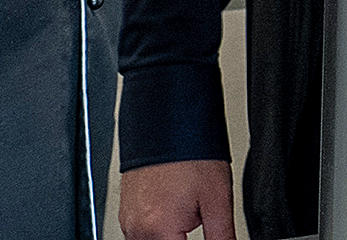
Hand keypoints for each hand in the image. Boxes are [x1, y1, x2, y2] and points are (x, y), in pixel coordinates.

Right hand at [121, 160, 236, 239]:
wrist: (167, 119)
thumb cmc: (191, 153)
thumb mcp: (218, 201)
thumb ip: (222, 238)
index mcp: (158, 231)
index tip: (209, 234)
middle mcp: (136, 229)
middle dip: (182, 238)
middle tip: (197, 215)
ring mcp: (127, 220)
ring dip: (170, 236)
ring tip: (187, 208)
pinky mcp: (125, 211)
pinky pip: (141, 232)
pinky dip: (159, 227)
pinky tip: (174, 206)